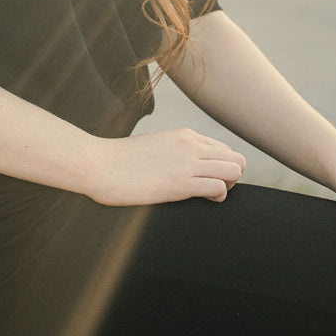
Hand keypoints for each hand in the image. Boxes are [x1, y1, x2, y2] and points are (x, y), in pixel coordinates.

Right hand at [88, 129, 246, 206]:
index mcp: (185, 135)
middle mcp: (191, 145)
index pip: (223, 149)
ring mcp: (188, 162)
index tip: (207, 179)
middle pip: (236, 158)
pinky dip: (218, 197)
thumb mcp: (155, 148)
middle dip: (232, 176)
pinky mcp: (181, 182)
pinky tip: (203, 200)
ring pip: (234, 170)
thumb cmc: (120, 161)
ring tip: (210, 195)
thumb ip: (174, 153)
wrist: (99, 164)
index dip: (221, 167)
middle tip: (213, 189)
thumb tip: (180, 167)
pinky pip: (219, 188)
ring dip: (229, 186)